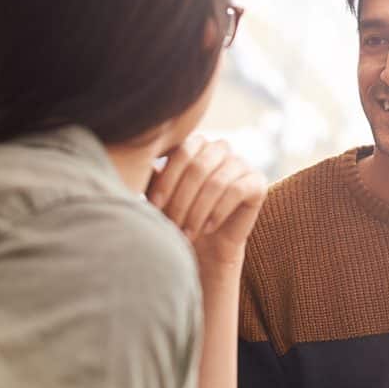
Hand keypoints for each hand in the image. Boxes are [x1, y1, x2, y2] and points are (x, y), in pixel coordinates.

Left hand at [146, 134, 266, 267]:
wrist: (206, 243)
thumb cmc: (179, 215)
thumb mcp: (160, 195)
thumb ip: (150, 176)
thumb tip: (131, 161)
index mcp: (196, 144)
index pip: (181, 153)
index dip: (167, 180)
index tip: (153, 206)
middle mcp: (220, 148)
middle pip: (198, 167)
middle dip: (182, 200)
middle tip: (172, 225)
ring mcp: (241, 163)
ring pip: (216, 182)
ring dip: (198, 211)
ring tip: (187, 232)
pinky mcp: (257, 182)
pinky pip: (237, 191)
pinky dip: (218, 212)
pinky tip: (208, 227)